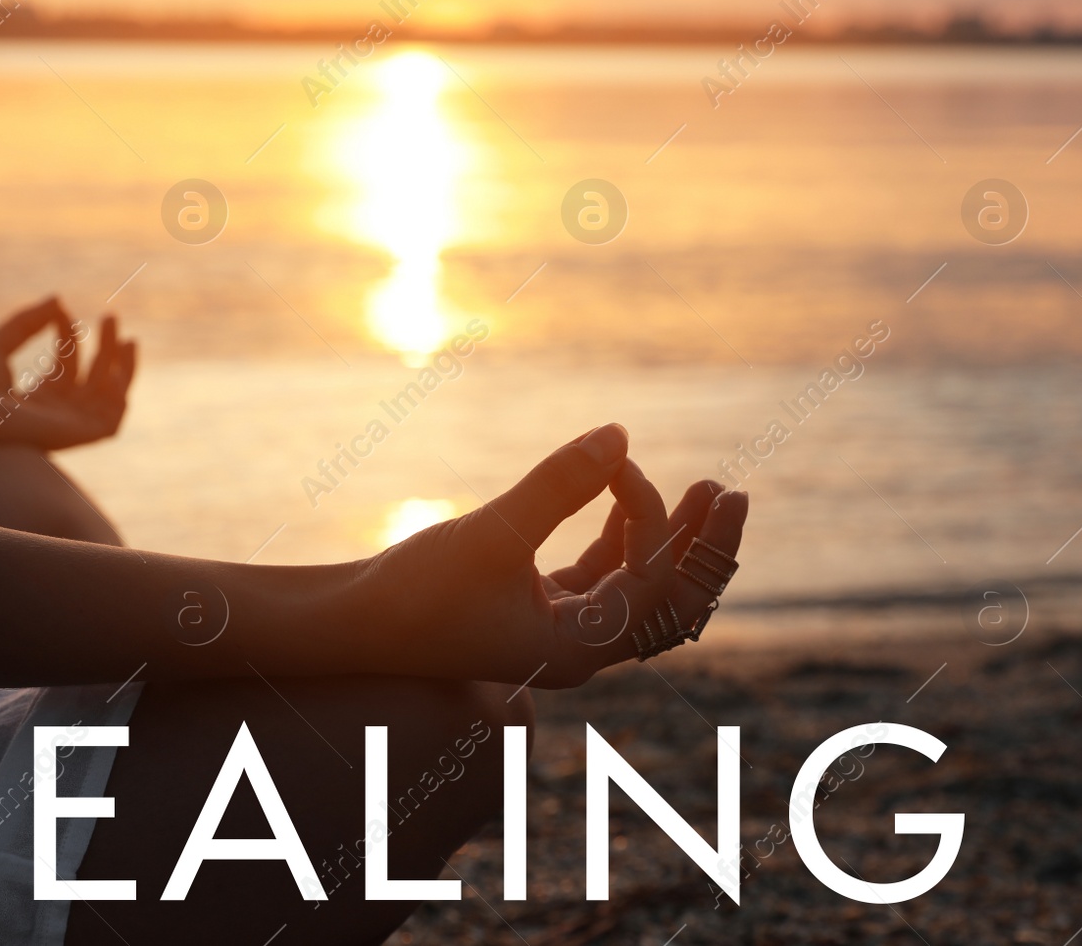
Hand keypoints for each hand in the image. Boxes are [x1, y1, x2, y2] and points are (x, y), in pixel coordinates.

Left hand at [0, 296, 136, 452]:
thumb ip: (26, 323)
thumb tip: (57, 299)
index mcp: (36, 399)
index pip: (65, 366)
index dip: (68, 336)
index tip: (62, 312)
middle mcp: (55, 415)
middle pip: (93, 381)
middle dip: (107, 349)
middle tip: (111, 317)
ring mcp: (65, 428)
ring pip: (108, 400)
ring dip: (123, 369)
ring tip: (128, 339)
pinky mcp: (73, 437)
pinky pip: (110, 422)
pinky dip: (119, 397)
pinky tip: (115, 370)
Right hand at [357, 424, 747, 687]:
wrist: (349, 625)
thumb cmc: (413, 590)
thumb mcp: (490, 533)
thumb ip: (556, 485)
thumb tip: (621, 433)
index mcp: (576, 648)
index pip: (652, 587)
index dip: (665, 525)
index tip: (653, 473)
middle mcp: (578, 648)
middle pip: (670, 605)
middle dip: (706, 549)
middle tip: (732, 493)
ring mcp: (559, 630)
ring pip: (641, 589)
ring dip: (671, 540)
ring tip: (706, 491)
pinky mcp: (535, 607)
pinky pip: (601, 575)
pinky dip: (622, 537)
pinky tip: (625, 493)